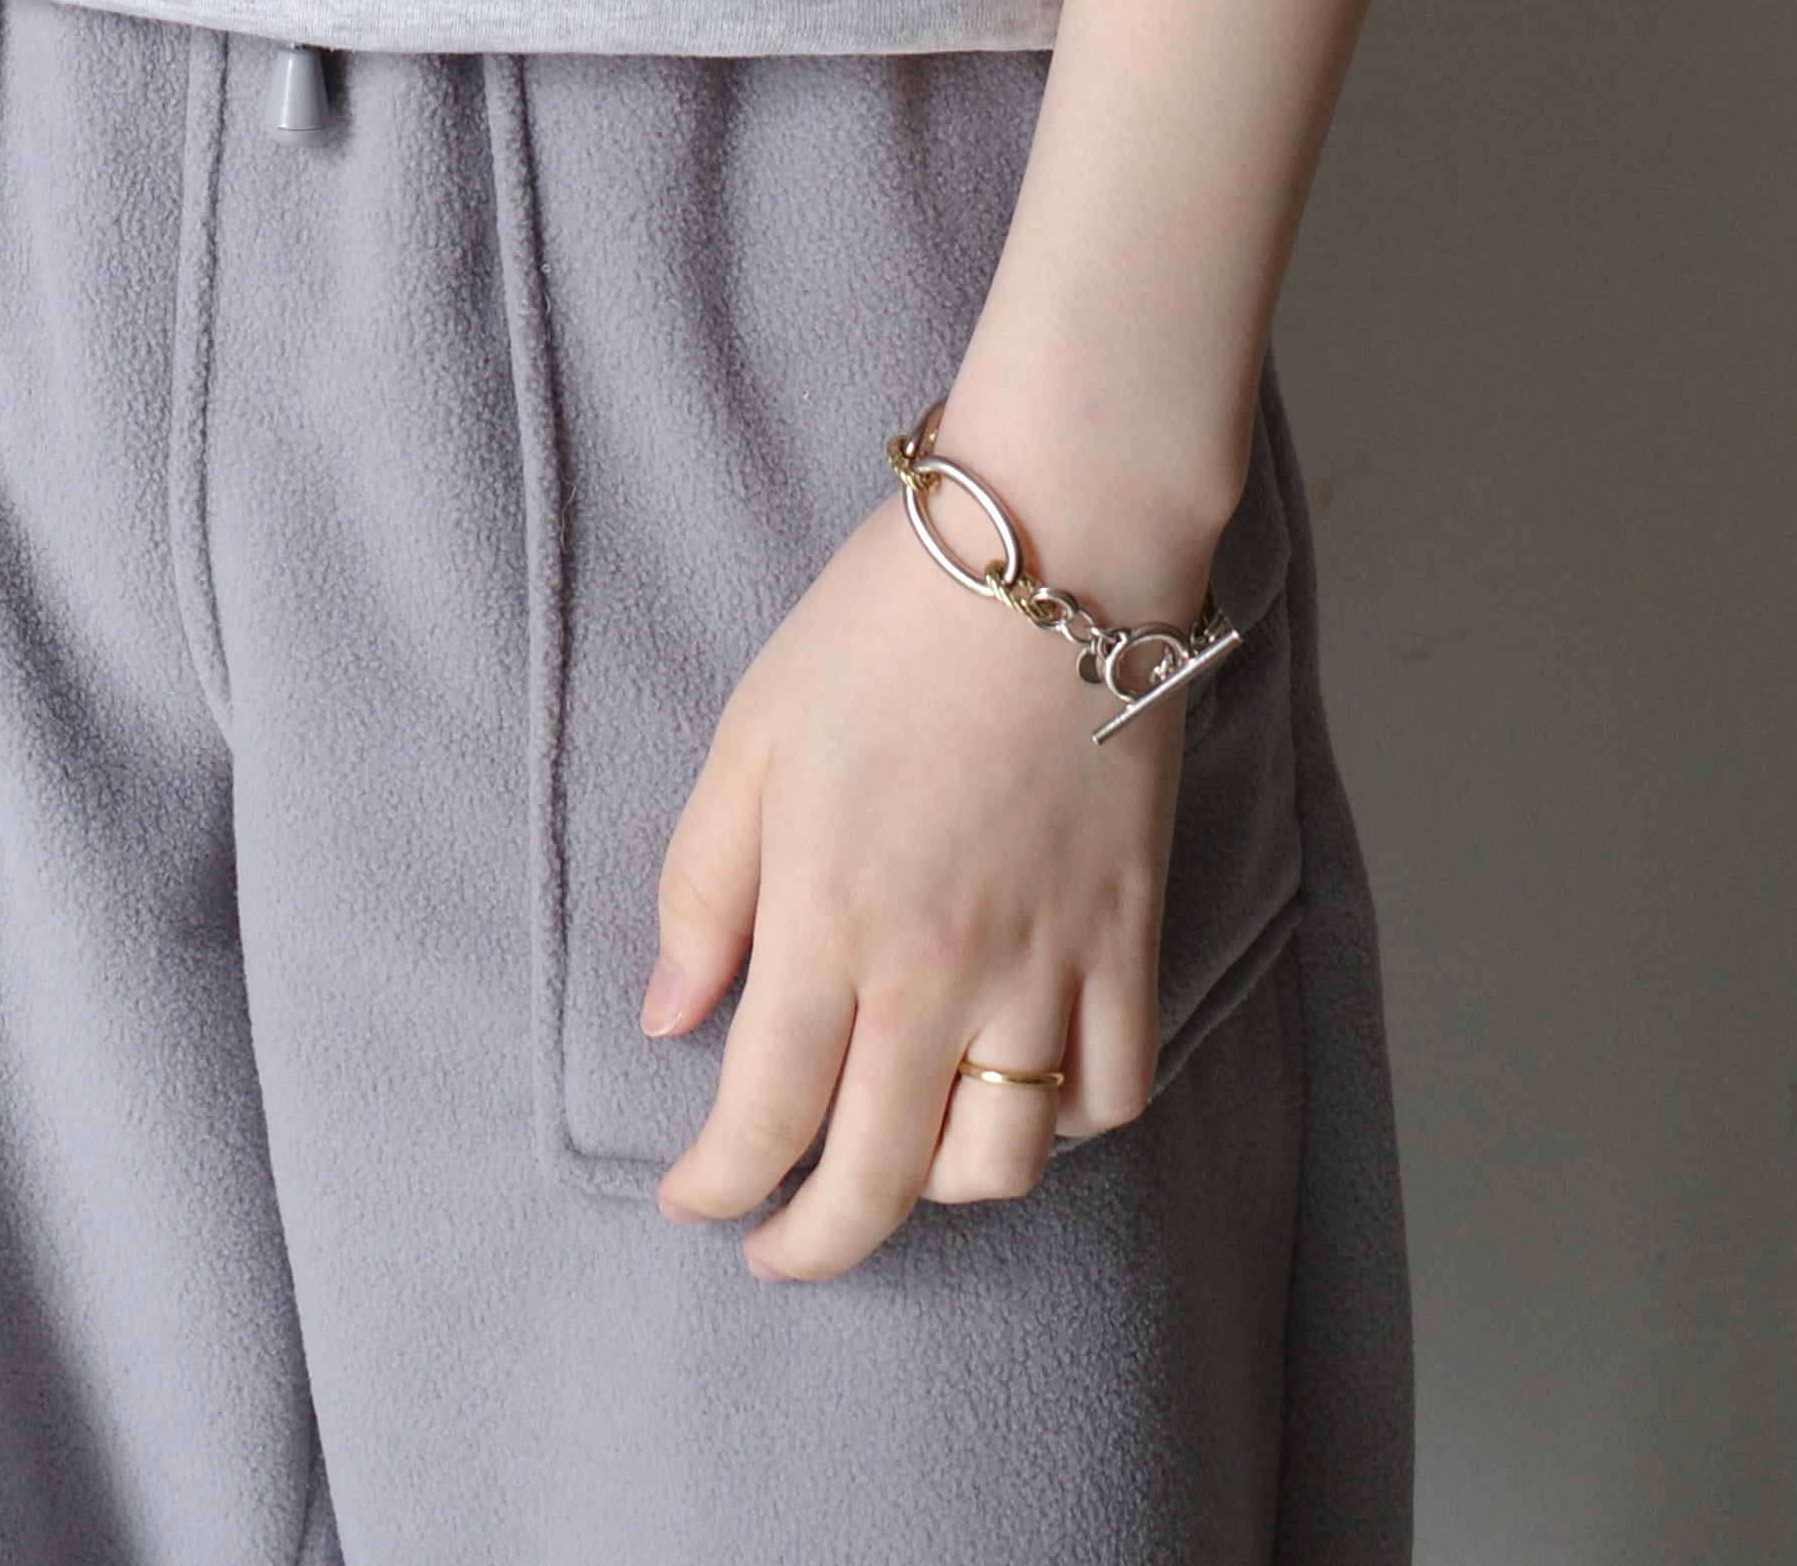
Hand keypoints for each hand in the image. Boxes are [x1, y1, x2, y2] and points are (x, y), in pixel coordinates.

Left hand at [642, 481, 1184, 1280]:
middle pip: (879, 1177)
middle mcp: (939, 969)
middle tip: (776, 1246)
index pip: (764, 1112)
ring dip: (937, 1188)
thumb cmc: (885, 624)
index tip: (692, 1201)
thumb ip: (702, 887)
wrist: (1060, 550)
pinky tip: (1019, 1096)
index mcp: (829, 917)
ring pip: (1000, 1161)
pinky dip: (1063, 1125)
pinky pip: (1109, 1092)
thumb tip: (668, 1018)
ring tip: (894, 1157)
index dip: (719, 1182)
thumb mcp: (752, 735)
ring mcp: (1047, 963)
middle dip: (816, 1240)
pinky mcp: (1129, 939)